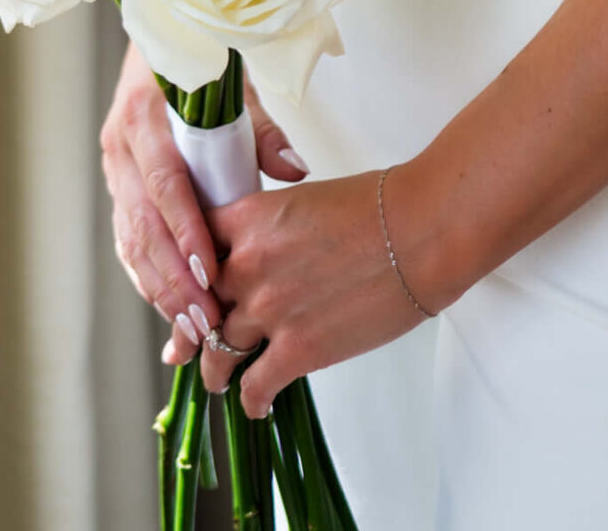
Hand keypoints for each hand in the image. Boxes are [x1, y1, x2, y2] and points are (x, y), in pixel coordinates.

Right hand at [100, 43, 306, 362]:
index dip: (185, 231)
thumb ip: (262, 129)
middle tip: (207, 323)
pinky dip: (147, 277)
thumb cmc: (203, 62)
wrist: (160, 38)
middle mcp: (121, 146)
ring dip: (159, 289)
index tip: (210, 273)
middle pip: (144, 225)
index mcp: (144, 116)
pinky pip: (127, 240)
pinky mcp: (116, 186)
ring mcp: (113, 168)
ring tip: (192, 329)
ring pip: (131, 241)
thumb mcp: (234, 85)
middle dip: (173, 280)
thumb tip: (296, 168)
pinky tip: (170, 308)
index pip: (164, 184)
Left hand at [196, 158, 432, 420]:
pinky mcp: (298, 349)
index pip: (193, 249)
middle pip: (198, 305)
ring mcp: (269, 309)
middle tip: (192, 344)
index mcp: (249, 219)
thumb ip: (272, 232)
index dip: (188, 274)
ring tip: (220, 379)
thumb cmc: (376, 208)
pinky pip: (255, 387)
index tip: (188, 292)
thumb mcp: (305, 202)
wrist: (418, 231)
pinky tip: (258, 405)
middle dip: (195, 328)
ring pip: (218, 351)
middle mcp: (247, 264)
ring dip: (217, 370)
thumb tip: (269, 256)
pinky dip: (252, 401)